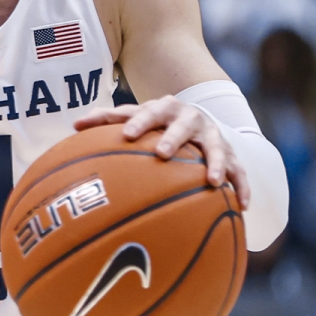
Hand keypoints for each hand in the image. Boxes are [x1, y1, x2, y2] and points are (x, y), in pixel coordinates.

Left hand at [75, 96, 249, 209]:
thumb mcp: (136, 117)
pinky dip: (241, 187)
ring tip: (211, 181)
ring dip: (214, 163)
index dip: (138, 122)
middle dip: (172, 138)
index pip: (148, 112)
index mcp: (164, 109)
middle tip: (162, 153)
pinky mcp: (230, 154)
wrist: (198, 118)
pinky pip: (239, 172)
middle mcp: (190, 119)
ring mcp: (212, 136)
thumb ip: (107, 120)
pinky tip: (242, 206)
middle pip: (182, 126)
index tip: (126, 135)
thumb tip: (73, 125)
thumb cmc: (157, 122)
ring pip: (215, 148)